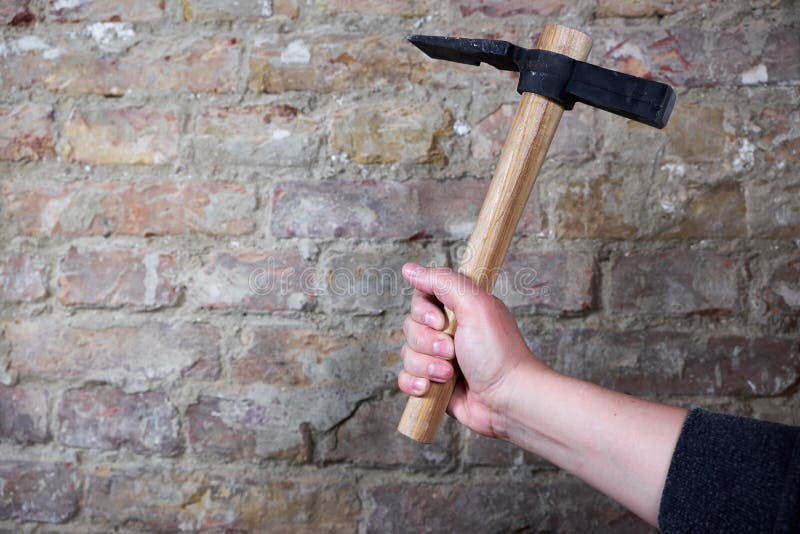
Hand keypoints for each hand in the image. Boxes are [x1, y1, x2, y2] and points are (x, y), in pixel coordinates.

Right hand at [398, 263, 547, 437]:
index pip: (421, 298)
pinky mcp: (433, 383)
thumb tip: (409, 269)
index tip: (440, 321)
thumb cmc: (498, 353)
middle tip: (452, 351)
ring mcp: (439, 359)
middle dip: (428, 343)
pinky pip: (405, 378)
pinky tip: (430, 388)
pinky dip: (414, 383)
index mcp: (459, 309)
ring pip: (407, 354)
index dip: (423, 311)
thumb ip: (442, 282)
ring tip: (450, 375)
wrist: (508, 400)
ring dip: (426, 365)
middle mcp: (448, 332)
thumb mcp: (475, 306)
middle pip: (410, 327)